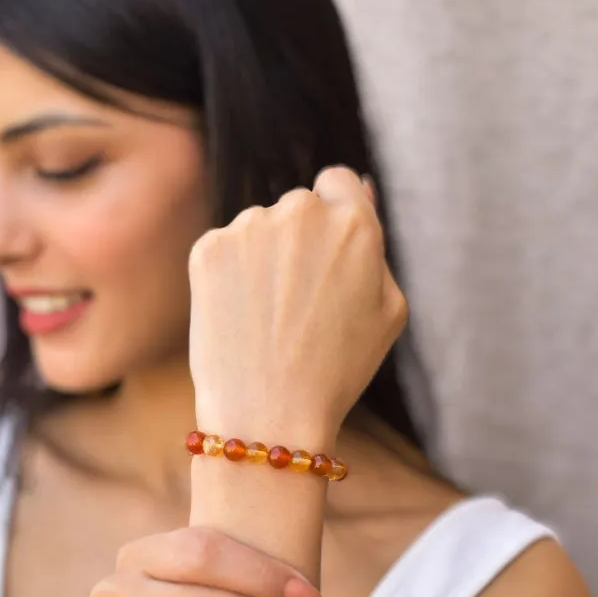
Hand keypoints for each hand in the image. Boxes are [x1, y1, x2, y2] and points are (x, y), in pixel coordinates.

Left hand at [187, 167, 407, 441]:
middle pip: (299, 207)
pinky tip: (240, 318)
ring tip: (268, 319)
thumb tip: (359, 191)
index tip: (324, 253)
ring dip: (262, 258)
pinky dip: (229, 277)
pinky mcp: (208, 248)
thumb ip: (376, 246)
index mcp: (353, 222)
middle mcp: (301, 211)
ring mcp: (250, 226)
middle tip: (298, 303)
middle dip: (299, 241)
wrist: (269, 414)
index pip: (339, 182)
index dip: (335, 215)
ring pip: (258, 228)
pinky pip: (224, 249)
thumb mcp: (389, 309)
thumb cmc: (338, 370)